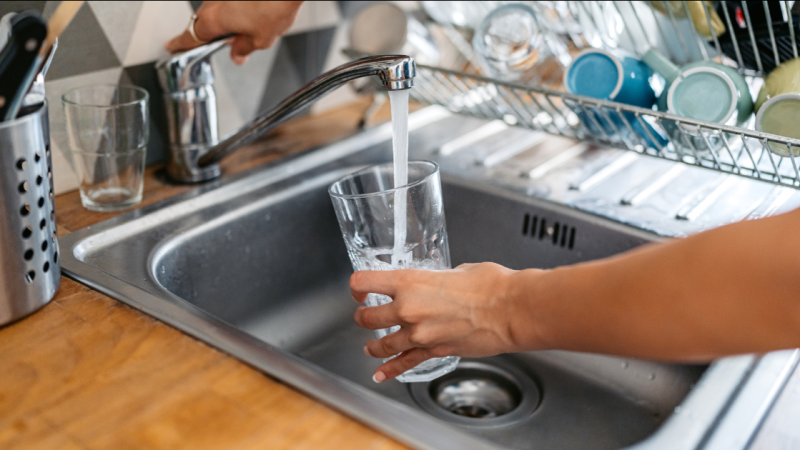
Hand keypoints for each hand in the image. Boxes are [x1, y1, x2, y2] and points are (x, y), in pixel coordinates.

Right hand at [165, 1, 302, 64]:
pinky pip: (227, 1)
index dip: (180, 44)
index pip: (190, 37)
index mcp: (214, 20)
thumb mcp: (261, 40)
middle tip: (226, 43)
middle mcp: (213, 2)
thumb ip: (244, 48)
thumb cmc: (274, 5)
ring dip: (226, 20)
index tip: (172, 46)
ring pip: (216, 9)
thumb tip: (237, 55)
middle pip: (203, 22)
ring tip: (248, 27)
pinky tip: (253, 11)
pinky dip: (235, 7)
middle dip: (212, 34)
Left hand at [351, 262, 529, 381]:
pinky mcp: (434, 352)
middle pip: (367, 317)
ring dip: (373, 345)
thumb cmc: (491, 285)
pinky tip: (381, 374)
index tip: (358, 289)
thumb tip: (440, 282)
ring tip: (370, 345)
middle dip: (363, 316)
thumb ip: (438, 278)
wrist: (510, 310)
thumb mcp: (457, 270)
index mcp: (410, 282)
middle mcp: (408, 309)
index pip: (364, 282)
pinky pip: (405, 363)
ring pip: (381, 344)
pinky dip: (390, 370)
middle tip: (364, 315)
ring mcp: (419, 334)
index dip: (357, 286)